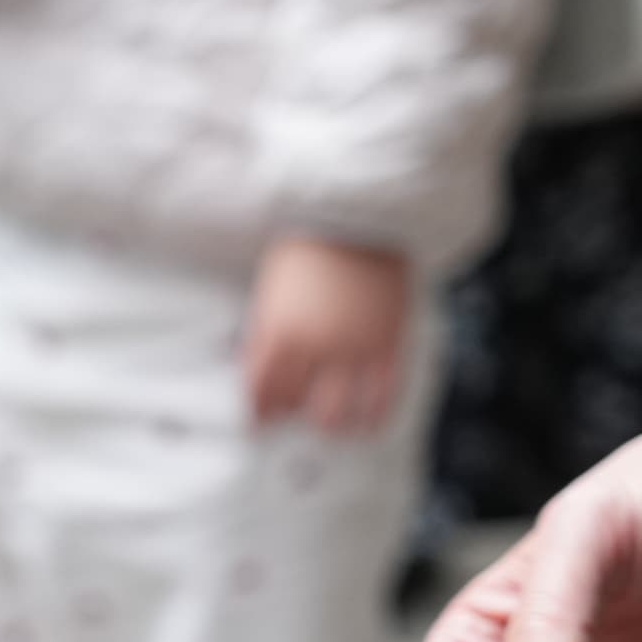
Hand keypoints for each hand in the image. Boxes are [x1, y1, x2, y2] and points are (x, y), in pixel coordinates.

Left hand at [247, 235, 409, 432]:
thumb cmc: (309, 246)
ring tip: (329, 419)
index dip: (259, 410)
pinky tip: (365, 422)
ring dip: (331, 423)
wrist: (361, 217)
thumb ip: (265, 331)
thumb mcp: (271, 287)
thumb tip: (253, 366)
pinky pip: (382, 398)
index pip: (261, 391)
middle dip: (293, 414)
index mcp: (279, 330)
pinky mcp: (388, 345)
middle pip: (299, 408)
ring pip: (339, 413)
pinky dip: (372, 417)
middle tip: (294, 411)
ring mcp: (354, 348)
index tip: (260, 417)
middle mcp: (316, 345)